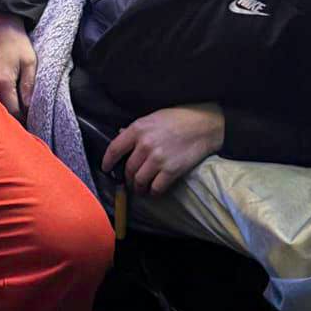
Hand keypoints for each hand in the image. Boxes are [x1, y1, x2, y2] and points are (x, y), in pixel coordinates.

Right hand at [0, 12, 36, 119]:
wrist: (1, 26)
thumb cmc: (16, 41)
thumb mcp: (29, 62)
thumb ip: (28, 85)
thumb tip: (29, 107)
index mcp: (4, 82)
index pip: (14, 111)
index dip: (25, 120)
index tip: (37, 123)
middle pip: (5, 111)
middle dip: (19, 119)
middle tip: (33, 122)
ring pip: (1, 106)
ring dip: (13, 112)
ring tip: (27, 115)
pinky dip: (7, 103)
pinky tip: (17, 104)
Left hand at [102, 104, 224, 196]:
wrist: (204, 124)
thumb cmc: (178, 118)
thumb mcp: (153, 117)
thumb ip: (136, 129)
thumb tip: (120, 134)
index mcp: (138, 129)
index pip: (114, 149)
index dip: (108, 161)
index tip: (106, 168)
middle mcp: (145, 145)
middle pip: (128, 169)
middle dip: (128, 178)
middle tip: (130, 181)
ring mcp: (158, 159)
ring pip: (139, 181)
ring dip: (138, 188)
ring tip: (141, 189)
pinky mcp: (171, 170)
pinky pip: (156, 188)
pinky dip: (153, 192)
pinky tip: (153, 191)